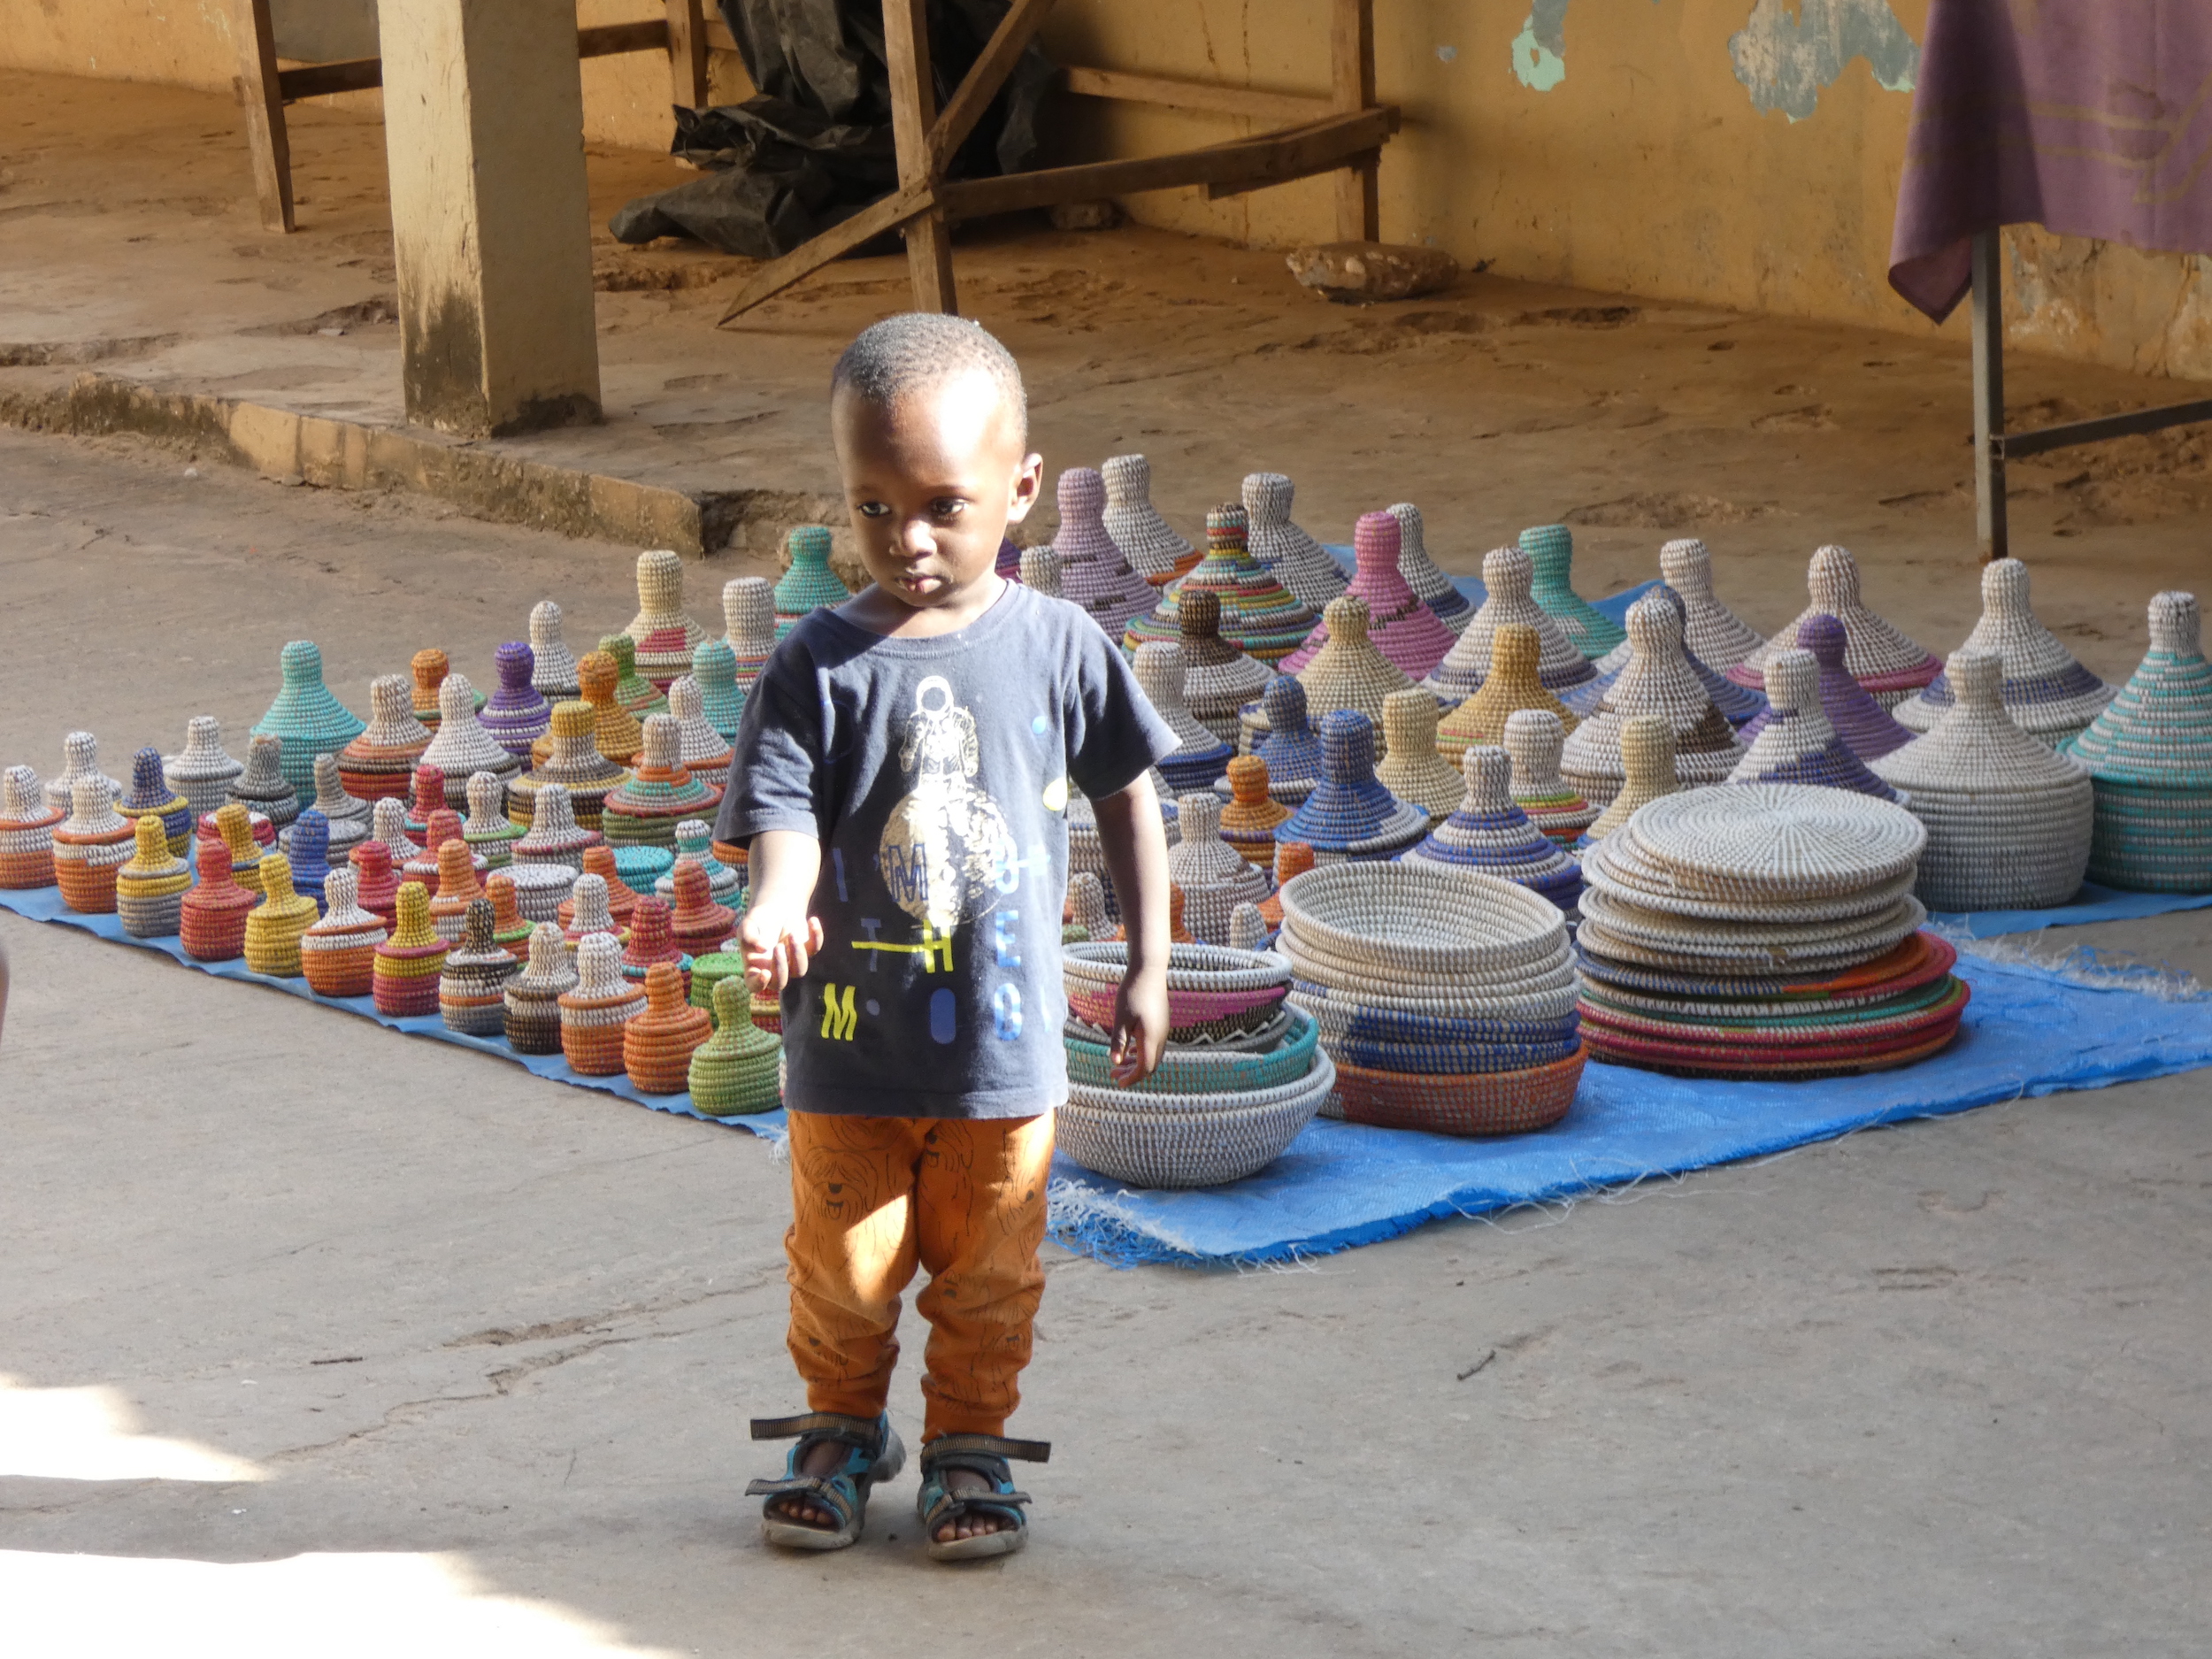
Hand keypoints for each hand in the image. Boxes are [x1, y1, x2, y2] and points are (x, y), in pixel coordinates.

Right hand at [738, 900, 824, 993]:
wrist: (774, 908)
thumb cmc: (757, 921)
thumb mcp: (747, 926)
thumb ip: (750, 937)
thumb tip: (762, 948)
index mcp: (755, 968)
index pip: (754, 985)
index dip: (759, 984)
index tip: (765, 973)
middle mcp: (774, 970)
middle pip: (780, 983)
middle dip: (781, 966)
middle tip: (778, 946)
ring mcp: (792, 962)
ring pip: (800, 970)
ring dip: (798, 953)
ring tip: (792, 934)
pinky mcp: (807, 949)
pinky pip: (815, 948)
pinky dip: (816, 935)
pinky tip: (812, 921)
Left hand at [1108, 961, 1167, 1086]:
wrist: (1149, 972)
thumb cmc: (1132, 993)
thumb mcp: (1120, 1019)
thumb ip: (1118, 1041)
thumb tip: (1115, 1062)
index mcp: (1151, 1038)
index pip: (1145, 1068)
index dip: (1132, 1078)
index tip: (1117, 1082)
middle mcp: (1161, 1037)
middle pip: (1150, 1065)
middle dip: (1132, 1073)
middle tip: (1113, 1075)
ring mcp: (1163, 1030)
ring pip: (1152, 1056)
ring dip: (1136, 1063)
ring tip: (1119, 1065)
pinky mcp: (1162, 1024)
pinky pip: (1154, 1046)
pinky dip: (1142, 1053)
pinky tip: (1130, 1051)